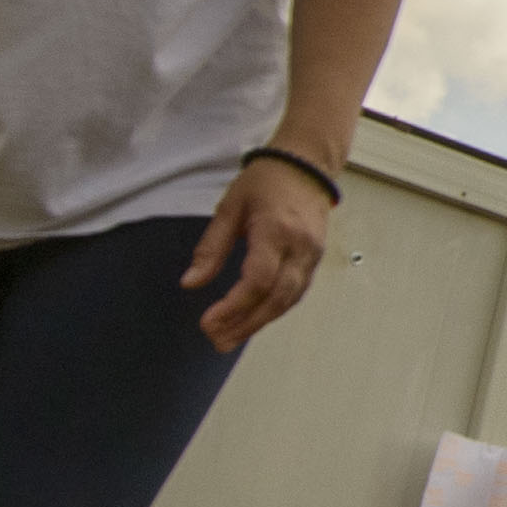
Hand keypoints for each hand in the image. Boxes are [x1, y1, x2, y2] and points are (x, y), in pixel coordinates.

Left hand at [187, 152, 336, 353]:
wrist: (305, 165)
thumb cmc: (266, 181)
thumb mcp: (229, 208)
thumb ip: (211, 247)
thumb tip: (191, 282)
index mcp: (276, 230)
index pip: (258, 280)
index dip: (234, 306)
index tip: (209, 321)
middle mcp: (300, 247)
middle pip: (275, 299)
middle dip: (245, 324)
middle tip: (217, 341)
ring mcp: (311, 255)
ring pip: (288, 301)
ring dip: (258, 323)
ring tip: (230, 339)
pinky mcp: (314, 260)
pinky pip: (295, 293)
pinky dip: (273, 310)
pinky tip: (254, 320)